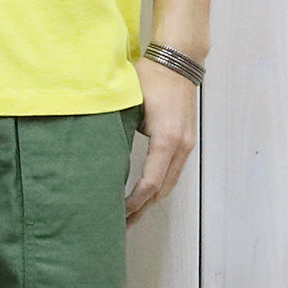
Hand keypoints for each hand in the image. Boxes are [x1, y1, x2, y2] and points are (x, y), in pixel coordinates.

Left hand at [125, 55, 197, 225]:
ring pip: (170, 183)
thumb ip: (121, 128)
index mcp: (166, 139)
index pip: (150, 182)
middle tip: (121, 226)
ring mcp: (186, 144)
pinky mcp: (186, 140)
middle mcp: (181, 146)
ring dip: (152, 200)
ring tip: (132, 215)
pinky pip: (173, 171)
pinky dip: (160, 186)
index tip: (118, 212)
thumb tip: (101, 152)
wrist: (178, 61)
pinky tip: (146, 192)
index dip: (134, 202)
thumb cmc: (151, 77)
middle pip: (162, 190)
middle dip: (142, 209)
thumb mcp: (131, 102)